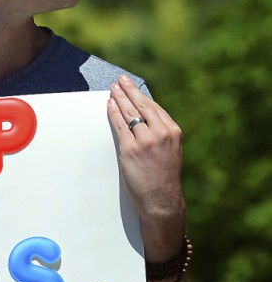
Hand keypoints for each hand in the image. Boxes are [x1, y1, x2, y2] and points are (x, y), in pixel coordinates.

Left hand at [108, 75, 185, 260]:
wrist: (162, 200)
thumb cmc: (164, 178)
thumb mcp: (171, 151)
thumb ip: (161, 135)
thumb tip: (145, 120)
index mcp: (173, 132)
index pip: (154, 107)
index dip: (141, 95)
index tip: (133, 86)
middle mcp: (161, 133)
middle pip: (141, 106)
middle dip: (129, 91)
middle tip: (120, 80)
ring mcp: (145, 141)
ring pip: (129, 114)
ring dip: (118, 99)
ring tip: (112, 89)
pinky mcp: (130, 150)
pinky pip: (119, 127)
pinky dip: (113, 114)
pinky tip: (109, 106)